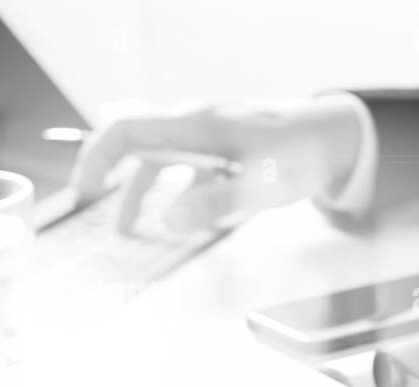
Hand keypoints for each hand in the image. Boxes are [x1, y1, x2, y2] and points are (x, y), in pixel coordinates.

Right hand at [71, 96, 366, 232]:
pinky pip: (186, 168)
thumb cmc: (300, 155)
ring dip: (141, 191)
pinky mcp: (222, 150)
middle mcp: (194, 125)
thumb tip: (167, 221)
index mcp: (195, 126)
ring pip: (160, 160)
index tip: (84, 189)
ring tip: (128, 229)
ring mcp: (208, 136)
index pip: (126, 130)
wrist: (335, 138)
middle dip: (110, 176)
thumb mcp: (259, 185)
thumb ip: (212, 203)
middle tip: (94, 211)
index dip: (96, 156)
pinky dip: (173, 192)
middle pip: (135, 143)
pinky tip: (176, 220)